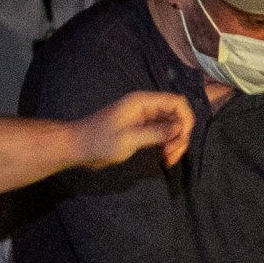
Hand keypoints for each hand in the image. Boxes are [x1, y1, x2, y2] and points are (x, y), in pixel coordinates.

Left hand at [73, 91, 192, 169]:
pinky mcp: (143, 129)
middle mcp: (147, 107)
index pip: (177, 102)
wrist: (78, 147)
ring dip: (175, 142)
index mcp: (142, 102)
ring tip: (167, 159)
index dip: (185, 120)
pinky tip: (163, 158)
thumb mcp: (128, 139)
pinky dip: (167, 145)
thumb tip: (180, 128)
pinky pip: (163, 134)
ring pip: (172, 126)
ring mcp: (145, 118)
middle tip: (171, 155)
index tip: (181, 140)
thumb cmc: (99, 141)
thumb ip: (156, 132)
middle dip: (180, 135)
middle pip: (177, 115)